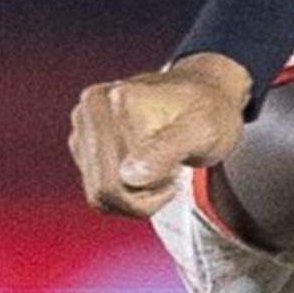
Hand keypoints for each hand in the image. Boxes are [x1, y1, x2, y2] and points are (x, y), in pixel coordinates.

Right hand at [69, 51, 253, 217]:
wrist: (208, 96)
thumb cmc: (210, 112)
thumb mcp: (203, 131)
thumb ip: (165, 151)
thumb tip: (128, 176)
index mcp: (114, 100)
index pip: (114, 180)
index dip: (151, 190)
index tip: (177, 170)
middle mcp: (91, 109)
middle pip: (102, 189)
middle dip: (142, 195)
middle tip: (172, 173)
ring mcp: (83, 126)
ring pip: (99, 194)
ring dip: (135, 195)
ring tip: (163, 170)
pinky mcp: (84, 142)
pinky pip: (99, 189)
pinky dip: (126, 191)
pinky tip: (150, 171)